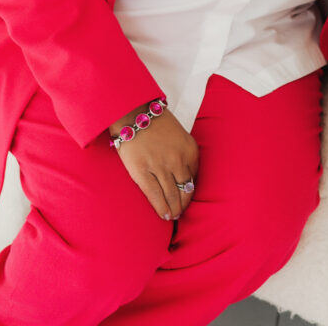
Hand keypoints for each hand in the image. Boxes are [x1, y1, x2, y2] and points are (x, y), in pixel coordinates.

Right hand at [109, 103, 198, 220]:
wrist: (134, 112)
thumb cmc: (156, 123)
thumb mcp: (179, 135)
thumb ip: (183, 154)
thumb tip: (185, 176)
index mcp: (190, 150)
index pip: (194, 177)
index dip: (189, 190)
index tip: (185, 196)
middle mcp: (178, 160)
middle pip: (185, 190)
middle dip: (183, 204)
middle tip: (180, 212)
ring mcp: (160, 167)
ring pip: (172, 196)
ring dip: (174, 209)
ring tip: (173, 216)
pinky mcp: (142, 172)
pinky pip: (155, 196)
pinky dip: (161, 208)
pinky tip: (164, 216)